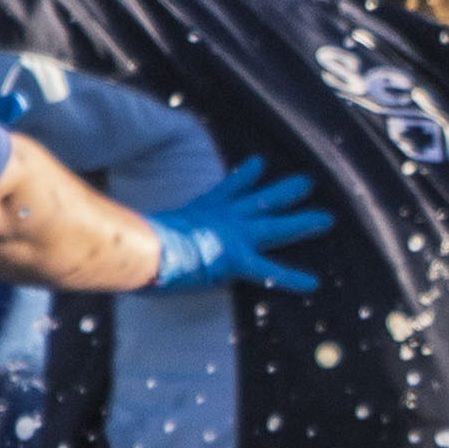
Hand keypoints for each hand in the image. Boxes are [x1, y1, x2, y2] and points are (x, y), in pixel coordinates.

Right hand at [141, 162, 336, 293]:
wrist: (143, 246)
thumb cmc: (136, 239)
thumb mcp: (142, 226)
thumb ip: (142, 226)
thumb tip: (119, 230)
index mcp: (202, 209)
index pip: (230, 188)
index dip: (247, 175)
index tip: (261, 163)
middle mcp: (223, 217)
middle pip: (261, 199)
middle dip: (286, 191)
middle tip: (309, 181)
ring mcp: (233, 236)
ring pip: (276, 226)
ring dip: (303, 222)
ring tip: (328, 219)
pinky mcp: (237, 258)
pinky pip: (271, 271)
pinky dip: (293, 278)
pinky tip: (314, 284)